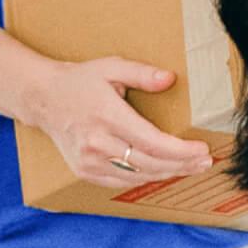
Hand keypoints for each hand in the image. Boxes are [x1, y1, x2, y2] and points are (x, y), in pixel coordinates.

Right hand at [25, 56, 215, 189]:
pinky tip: (163, 171)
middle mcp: (96, 142)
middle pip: (150, 163)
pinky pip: (122, 180)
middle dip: (182, 164)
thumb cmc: (80, 81)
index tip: (202, 150)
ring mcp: (89, 161)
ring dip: (167, 173)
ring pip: (138, 175)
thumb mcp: (111, 67)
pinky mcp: (85, 171)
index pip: (152, 142)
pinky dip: (145, 177)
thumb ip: (141, 73)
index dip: (181, 151)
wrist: (42, 98)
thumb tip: (169, 79)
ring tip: (190, 167)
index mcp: (107, 116)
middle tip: (205, 161)